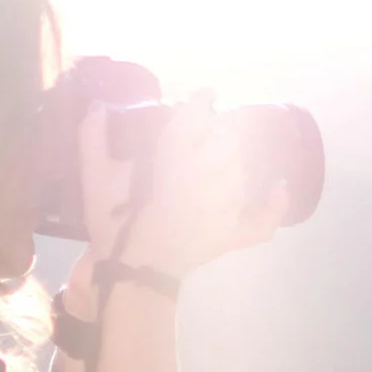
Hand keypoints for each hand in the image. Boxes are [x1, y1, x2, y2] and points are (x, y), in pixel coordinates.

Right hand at [75, 94, 287, 281]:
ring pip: (242, 171)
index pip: (195, 120)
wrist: (131, 275)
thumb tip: (97, 106)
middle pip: (228, 141)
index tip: (204, 95)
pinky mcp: (232, 236)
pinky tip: (279, 186)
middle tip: (208, 132)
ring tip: (220, 158)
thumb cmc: (113, 227)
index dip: (202, 102)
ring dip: (234, 160)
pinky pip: (263, 221)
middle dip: (220, 132)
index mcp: (173, 164)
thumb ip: (93, 140)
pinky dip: (274, 205)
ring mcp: (225, 211)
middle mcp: (206, 181)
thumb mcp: (95, 182)